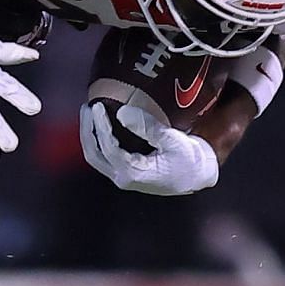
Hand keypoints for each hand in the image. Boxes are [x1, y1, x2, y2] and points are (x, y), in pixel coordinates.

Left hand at [80, 101, 218, 195]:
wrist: (197, 175)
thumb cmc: (189, 159)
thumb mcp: (173, 141)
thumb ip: (148, 127)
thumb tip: (122, 112)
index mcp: (135, 173)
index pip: (109, 148)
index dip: (101, 126)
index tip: (98, 107)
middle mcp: (124, 178)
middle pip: (94, 154)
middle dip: (87, 129)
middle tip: (88, 107)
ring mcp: (122, 177)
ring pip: (95, 156)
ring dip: (89, 134)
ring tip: (88, 113)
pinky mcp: (123, 173)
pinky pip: (102, 156)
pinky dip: (96, 140)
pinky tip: (98, 125)